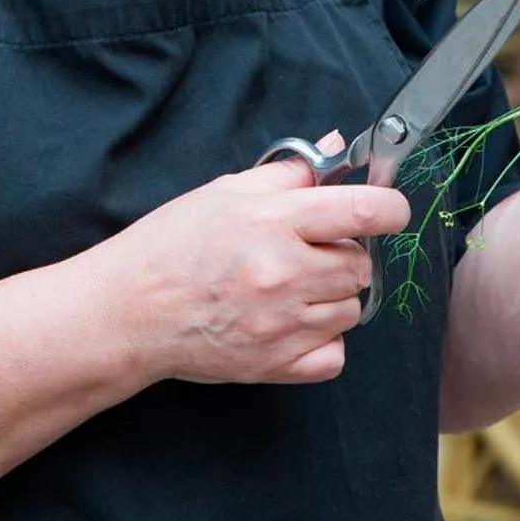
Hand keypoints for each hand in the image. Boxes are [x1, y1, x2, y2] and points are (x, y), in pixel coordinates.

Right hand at [98, 131, 411, 386]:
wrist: (129, 311)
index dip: (390, 208)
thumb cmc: (171, 244)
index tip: (390, 211)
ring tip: (292, 286)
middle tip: (311, 250)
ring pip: (352, 310)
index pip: (364, 212)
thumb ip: (287, 174)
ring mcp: (282, 325)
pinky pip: (335, 355)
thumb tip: (336, 154)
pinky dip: (324, 340)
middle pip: (362, 265)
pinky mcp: (276, 365)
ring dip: (333, 296)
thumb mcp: (224, 191)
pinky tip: (294, 323)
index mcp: (272, 222)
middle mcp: (284, 274)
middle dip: (347, 253)